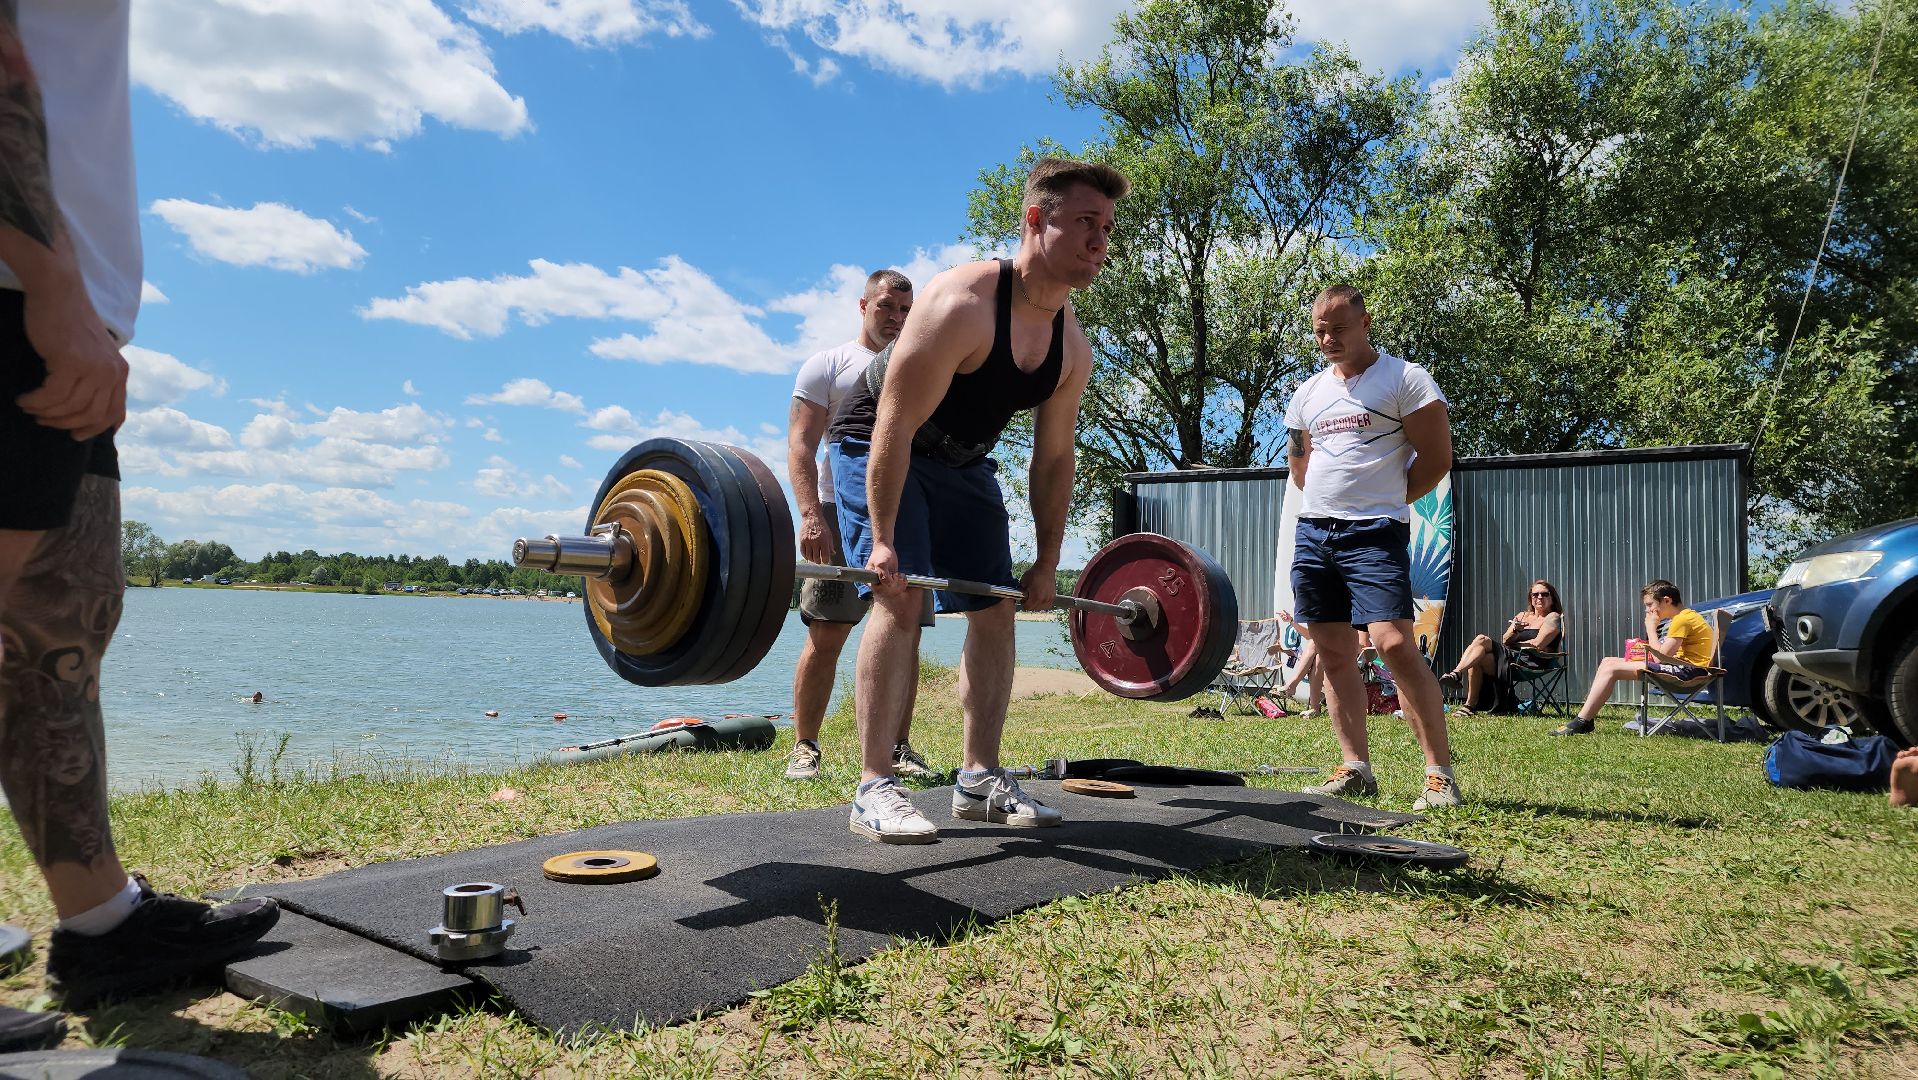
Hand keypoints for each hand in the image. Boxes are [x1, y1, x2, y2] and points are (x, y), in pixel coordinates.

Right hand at [17, 286, 126, 440]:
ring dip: (46, 413)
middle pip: (92, 415)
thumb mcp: (94, 351)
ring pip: (69, 407)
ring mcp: (94, 368)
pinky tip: (25, 399)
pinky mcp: (71, 363)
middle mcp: (112, 372)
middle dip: (67, 424)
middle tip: (45, 421)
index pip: (115, 412)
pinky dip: (36, 402)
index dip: (96, 428)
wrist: (59, 291)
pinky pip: (52, 396)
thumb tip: (86, 406)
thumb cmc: (70, 320)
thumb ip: (96, 375)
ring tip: (30, 408)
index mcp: (120, 371)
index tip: (77, 435)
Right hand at [798, 508, 834, 563]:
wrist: (811, 517)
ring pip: (809, 556)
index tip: (825, 561)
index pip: (825, 556)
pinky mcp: (802, 540)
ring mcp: (808, 541)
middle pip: (816, 558)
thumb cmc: (822, 525)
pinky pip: (803, 552)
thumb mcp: (829, 534)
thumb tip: (833, 553)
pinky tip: (808, 556)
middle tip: (820, 561)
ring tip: (814, 559)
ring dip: (812, 560)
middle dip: (819, 561)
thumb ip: (831, 545)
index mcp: (824, 540)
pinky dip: (805, 556)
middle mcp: (815, 542)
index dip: (825, 561)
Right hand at [865, 540, 905, 594]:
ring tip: (898, 574)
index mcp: (871, 580)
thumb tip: (888, 585)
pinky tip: (901, 575)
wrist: (885, 547)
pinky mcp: (892, 579)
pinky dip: (903, 581)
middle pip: (888, 590)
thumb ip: (883, 575)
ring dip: (900, 582)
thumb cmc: (881, 554)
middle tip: (895, 574)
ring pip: (895, 589)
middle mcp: (877, 582)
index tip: (891, 577)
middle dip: (894, 583)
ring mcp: (885, 581)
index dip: (887, 585)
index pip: (879, 589)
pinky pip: (899, 585)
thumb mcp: (881, 564)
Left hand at [1019, 563, 1057, 611]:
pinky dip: (1043, 603)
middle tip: (1028, 596)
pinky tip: (1040, 597)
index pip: (1027, 607)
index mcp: (1036, 597)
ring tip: (1035, 597)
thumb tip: (1018, 596)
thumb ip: (1020, 591)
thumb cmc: (1034, 573)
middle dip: (1030, 604)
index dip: (1023, 603)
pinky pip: (1048, 605)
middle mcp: (1044, 599)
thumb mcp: (1023, 581)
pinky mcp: (1053, 596)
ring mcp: (1050, 598)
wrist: (1046, 567)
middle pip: (1034, 608)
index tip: (1023, 598)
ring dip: (1037, 604)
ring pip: (1041, 607)